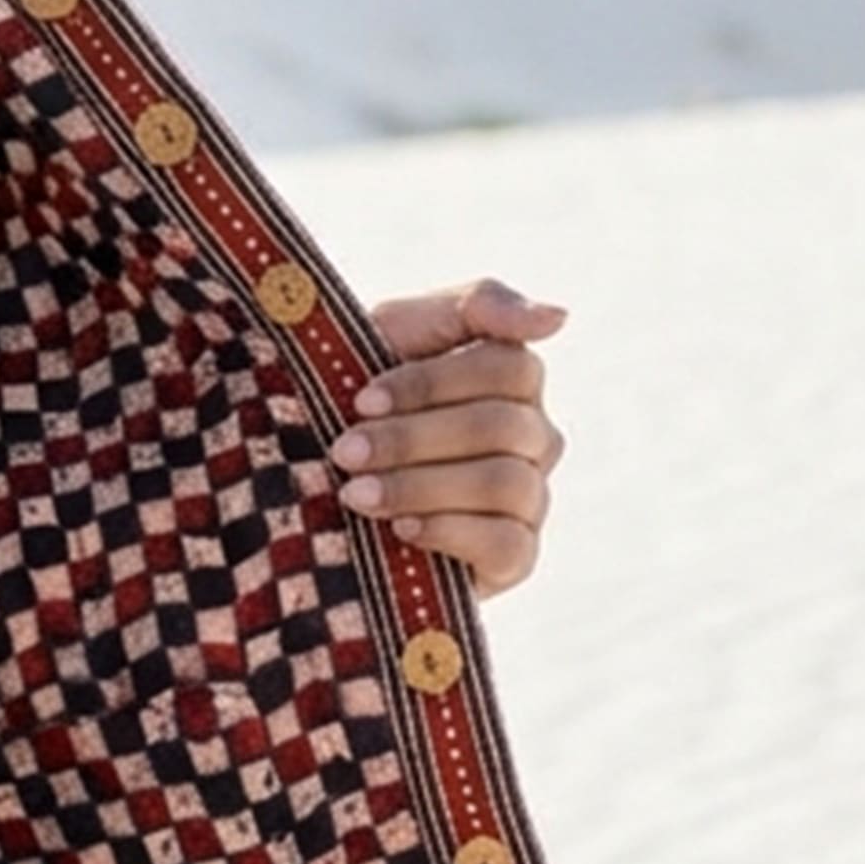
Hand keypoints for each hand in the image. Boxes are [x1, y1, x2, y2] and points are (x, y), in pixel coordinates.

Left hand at [331, 275, 568, 598]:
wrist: (304, 472)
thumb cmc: (353, 386)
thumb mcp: (400, 328)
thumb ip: (479, 305)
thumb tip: (560, 317)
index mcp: (513, 379)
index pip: (510, 369)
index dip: (433, 383)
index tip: (362, 399)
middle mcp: (534, 438)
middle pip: (505, 427)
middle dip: (413, 438)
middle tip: (346, 451)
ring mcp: (530, 499)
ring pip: (507, 483)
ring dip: (421, 486)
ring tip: (356, 493)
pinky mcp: (514, 558)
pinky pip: (510, 545)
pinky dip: (449, 533)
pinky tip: (400, 529)